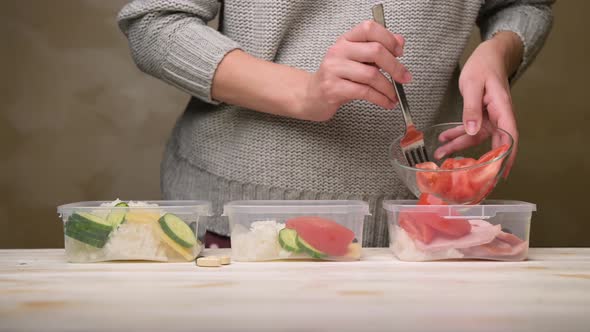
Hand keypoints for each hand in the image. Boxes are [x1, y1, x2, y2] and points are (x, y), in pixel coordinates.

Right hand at [297, 20, 411, 120]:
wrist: (310, 96)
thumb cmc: (335, 78)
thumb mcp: (356, 59)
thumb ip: (376, 49)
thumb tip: (399, 42)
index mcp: (345, 40)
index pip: (369, 28)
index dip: (388, 38)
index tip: (399, 52)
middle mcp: (338, 51)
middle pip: (375, 51)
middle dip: (395, 67)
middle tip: (404, 77)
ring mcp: (334, 69)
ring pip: (371, 74)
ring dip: (388, 88)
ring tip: (394, 95)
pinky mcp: (333, 88)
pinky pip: (364, 92)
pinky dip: (380, 99)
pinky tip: (386, 102)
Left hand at [435, 32, 522, 177]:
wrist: (488, 55)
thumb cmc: (484, 66)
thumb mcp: (473, 85)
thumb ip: (471, 109)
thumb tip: (473, 131)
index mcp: (502, 109)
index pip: (509, 137)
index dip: (506, 157)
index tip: (500, 174)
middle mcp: (499, 115)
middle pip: (493, 142)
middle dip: (480, 160)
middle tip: (468, 176)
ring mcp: (491, 117)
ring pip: (476, 138)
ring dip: (459, 146)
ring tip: (440, 154)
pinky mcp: (482, 115)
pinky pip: (470, 129)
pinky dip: (457, 135)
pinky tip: (444, 140)